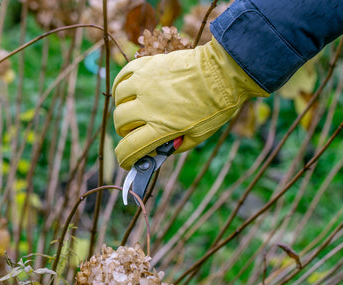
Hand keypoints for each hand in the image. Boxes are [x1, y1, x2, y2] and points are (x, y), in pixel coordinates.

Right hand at [112, 37, 267, 169]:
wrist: (223, 72)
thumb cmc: (215, 106)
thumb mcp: (197, 136)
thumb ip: (175, 146)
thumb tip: (156, 150)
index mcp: (162, 127)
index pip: (130, 148)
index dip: (125, 158)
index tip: (127, 160)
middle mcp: (149, 105)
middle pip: (119, 123)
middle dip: (124, 131)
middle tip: (135, 131)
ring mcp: (146, 83)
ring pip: (118, 99)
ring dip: (123, 107)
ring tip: (134, 108)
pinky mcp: (148, 66)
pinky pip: (122, 76)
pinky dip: (121, 86)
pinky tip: (129, 91)